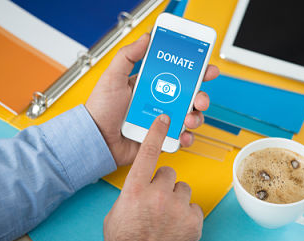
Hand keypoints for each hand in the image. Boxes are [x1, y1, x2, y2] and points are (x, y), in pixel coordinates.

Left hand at [85, 33, 218, 165]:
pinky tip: (182, 134)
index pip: (179, 76)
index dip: (195, 72)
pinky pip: (181, 137)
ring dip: (196, 116)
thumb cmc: (101, 110)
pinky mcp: (162, 138)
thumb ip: (128, 56)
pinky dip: (187, 137)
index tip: (206, 68)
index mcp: (152, 85)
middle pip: (190, 97)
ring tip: (188, 118)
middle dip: (201, 96)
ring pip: (190, 116)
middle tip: (200, 98)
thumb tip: (146, 37)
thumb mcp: (112, 77)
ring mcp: (163, 121)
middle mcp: (161, 102)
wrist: (96, 139)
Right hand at [103, 114, 202, 240]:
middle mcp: (157, 194)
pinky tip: (178, 225)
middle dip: (164, 184)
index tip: (164, 119)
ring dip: (177, 199)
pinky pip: (194, 206)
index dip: (156, 132)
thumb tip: (137, 189)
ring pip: (183, 189)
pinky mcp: (194, 219)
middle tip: (159, 201)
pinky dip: (188, 214)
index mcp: (135, 190)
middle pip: (168, 173)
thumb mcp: (115, 215)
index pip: (147, 152)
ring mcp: (178, 206)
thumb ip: (129, 195)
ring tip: (169, 216)